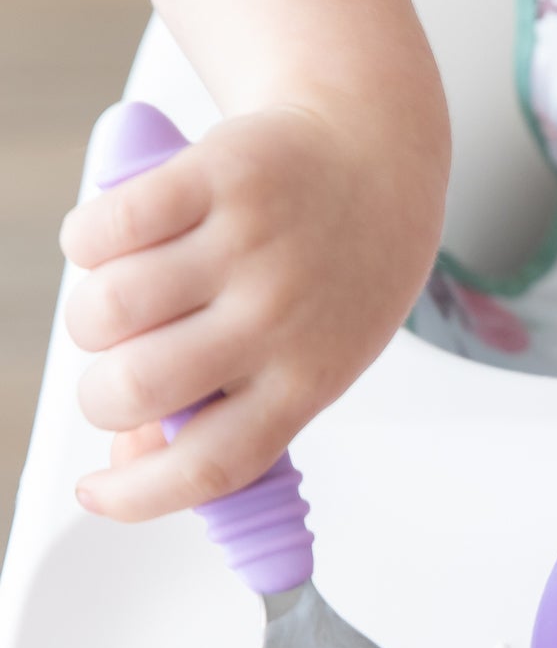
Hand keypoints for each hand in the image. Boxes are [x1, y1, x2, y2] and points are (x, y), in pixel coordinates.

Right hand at [60, 100, 446, 519]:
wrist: (376, 152)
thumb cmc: (340, 270)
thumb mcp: (314, 358)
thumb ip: (232, 415)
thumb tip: (130, 462)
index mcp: (310, 377)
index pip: (214, 463)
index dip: (138, 495)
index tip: (98, 493)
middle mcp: (282, 315)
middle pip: (138, 386)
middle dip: (100, 396)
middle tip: (116, 374)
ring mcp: (251, 244)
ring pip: (107, 307)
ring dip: (90, 317)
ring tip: (123, 304)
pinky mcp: (216, 176)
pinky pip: (104, 227)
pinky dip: (89, 240)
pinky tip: (120, 242)